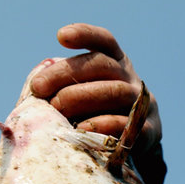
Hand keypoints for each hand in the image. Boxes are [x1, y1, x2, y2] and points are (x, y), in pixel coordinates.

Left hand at [30, 23, 161, 167]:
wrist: (129, 149)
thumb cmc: (92, 118)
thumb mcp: (80, 97)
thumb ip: (61, 89)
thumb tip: (35, 90)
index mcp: (115, 64)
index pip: (104, 41)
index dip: (85, 34)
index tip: (61, 36)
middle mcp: (131, 79)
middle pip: (102, 65)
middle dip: (66, 73)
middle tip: (38, 88)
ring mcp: (142, 103)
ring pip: (116, 91)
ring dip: (82, 98)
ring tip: (57, 110)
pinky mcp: (149, 130)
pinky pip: (127, 124)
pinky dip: (103, 125)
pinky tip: (81, 129)